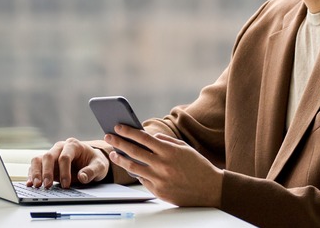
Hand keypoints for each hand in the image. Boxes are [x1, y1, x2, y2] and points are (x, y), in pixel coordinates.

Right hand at [26, 138, 108, 188]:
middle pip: (49, 156)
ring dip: (36, 172)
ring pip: (38, 159)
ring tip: (37, 185)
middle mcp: (60, 147)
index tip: (66, 185)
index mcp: (73, 145)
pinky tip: (30, 183)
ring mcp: (52, 155)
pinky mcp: (46, 163)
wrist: (91, 162)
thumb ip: (92, 171)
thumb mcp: (100, 166)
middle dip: (47, 171)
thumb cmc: (95, 162)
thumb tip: (82, 177)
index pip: (65, 156)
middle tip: (47, 186)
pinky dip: (31, 174)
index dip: (64, 171)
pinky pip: (35, 166)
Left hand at [105, 125, 223, 206]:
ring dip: (121, 159)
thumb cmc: (198, 166)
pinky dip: (137, 173)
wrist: (210, 188)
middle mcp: (162, 164)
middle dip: (119, 142)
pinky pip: (143, 180)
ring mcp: (160, 179)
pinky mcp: (159, 191)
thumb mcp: (184, 148)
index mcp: (169, 151)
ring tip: (114, 154)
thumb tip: (150, 136)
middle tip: (109, 137)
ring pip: (134, 167)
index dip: (129, 131)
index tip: (118, 127)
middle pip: (134, 151)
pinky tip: (131, 168)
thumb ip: (166, 141)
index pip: (143, 138)